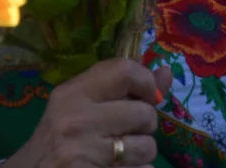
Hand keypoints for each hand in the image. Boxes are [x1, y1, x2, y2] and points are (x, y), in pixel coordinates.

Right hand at [5, 58, 170, 167]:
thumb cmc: (59, 140)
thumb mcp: (81, 107)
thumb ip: (124, 89)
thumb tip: (166, 73)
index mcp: (71, 95)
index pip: (125, 71)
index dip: (145, 83)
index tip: (144, 97)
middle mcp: (75, 122)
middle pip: (144, 114)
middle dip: (144, 126)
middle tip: (123, 133)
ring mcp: (82, 153)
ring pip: (147, 147)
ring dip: (140, 153)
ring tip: (117, 155)